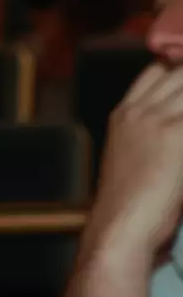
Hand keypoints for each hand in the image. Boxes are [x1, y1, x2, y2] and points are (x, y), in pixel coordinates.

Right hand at [86, 61, 182, 258]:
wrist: (120, 230)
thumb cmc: (128, 208)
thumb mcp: (132, 158)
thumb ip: (152, 132)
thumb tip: (176, 124)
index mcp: (123, 116)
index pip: (157, 69)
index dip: (179, 67)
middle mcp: (138, 111)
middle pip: (180, 70)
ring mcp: (158, 119)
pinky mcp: (176, 133)